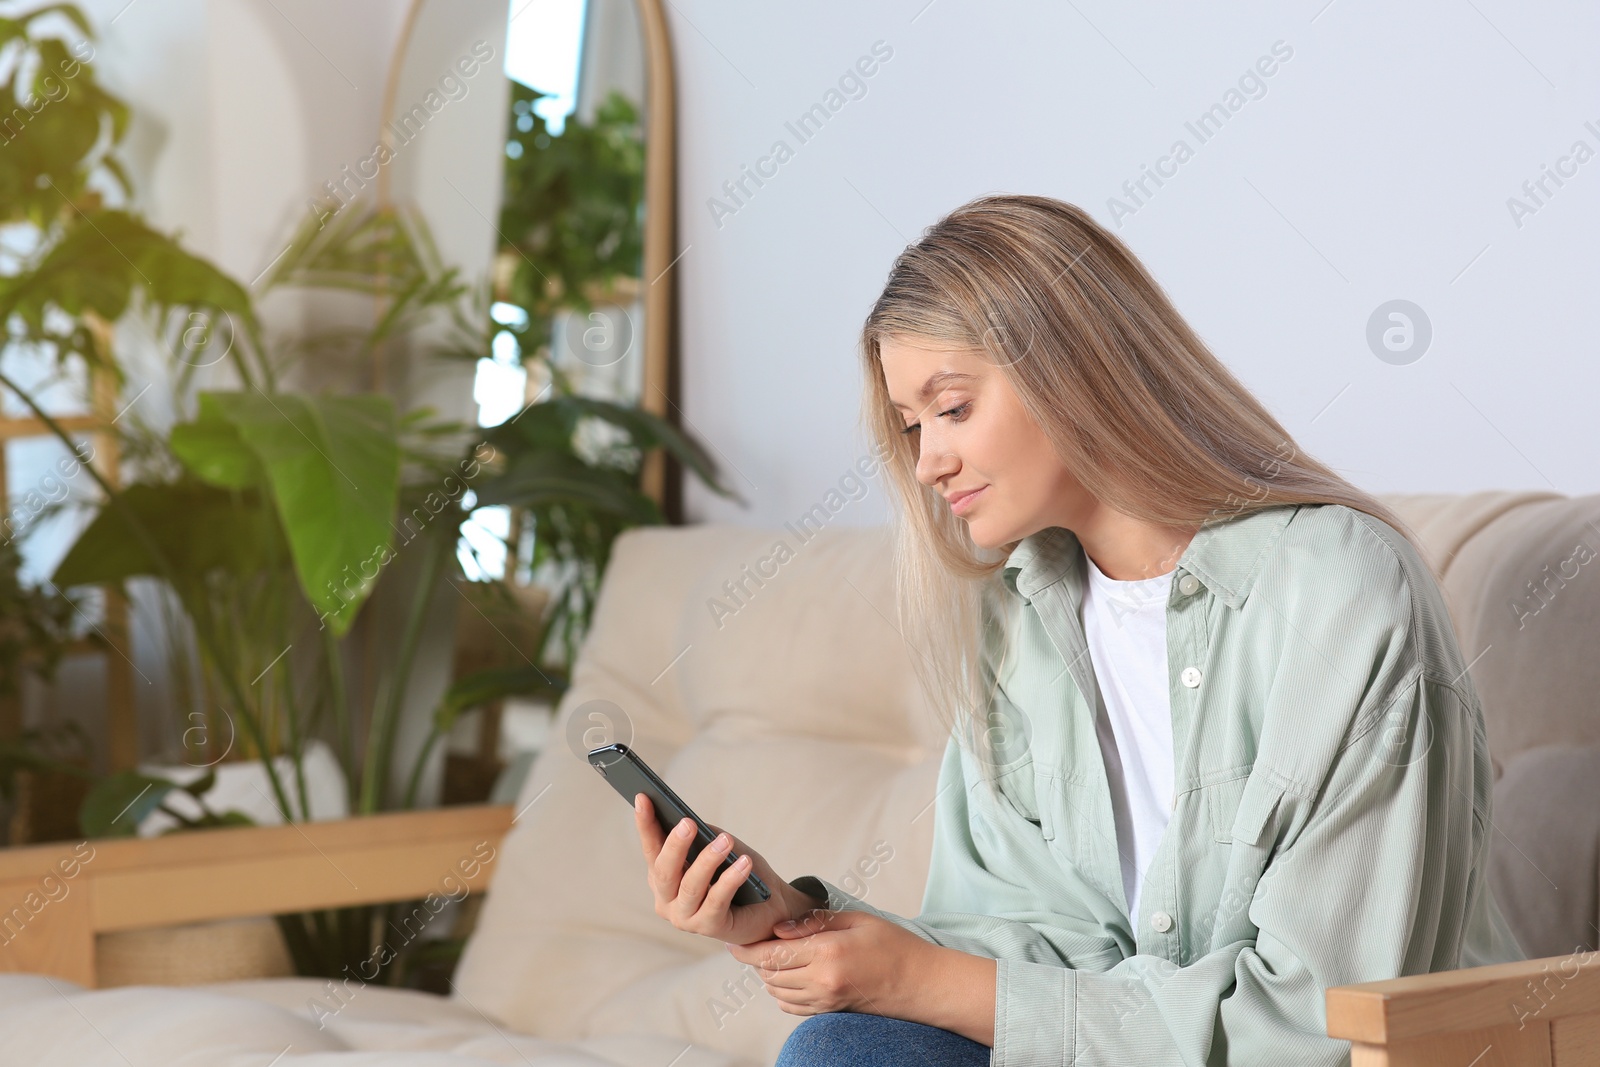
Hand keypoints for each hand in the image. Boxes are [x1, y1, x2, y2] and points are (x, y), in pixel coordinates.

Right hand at [633, 793, 820, 945]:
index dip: (646, 824)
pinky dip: (730, 880)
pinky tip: (744, 863)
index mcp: (663, 877)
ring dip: (709, 860)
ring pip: (690, 886)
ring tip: (726, 840)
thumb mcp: (718, 848)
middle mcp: (666, 900)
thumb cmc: (739, 872)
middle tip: (688, 823)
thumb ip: (702, 838)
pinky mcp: (708, 928)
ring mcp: (684, 917)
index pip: (651, 848)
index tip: (643, 797)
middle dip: (675, 845)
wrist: (771, 906)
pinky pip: (716, 901)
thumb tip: (688, 822)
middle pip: (664, 871)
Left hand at [732, 910, 998, 1046]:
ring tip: (773, 957)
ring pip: (778, 992)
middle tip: (756, 943)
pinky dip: (782, 992)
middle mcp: (822, 980)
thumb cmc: (893, 945)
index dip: (749, 949)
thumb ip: (814, 922)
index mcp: (827, 952)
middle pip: (770, 974)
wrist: (919, 982)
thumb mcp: (856, 919)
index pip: (773, 954)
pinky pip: (792, 1006)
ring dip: (769, 976)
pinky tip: (789, 977)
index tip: (735, 943)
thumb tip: (780, 928)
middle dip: (757, 960)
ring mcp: (825, 1000)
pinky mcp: (829, 1012)